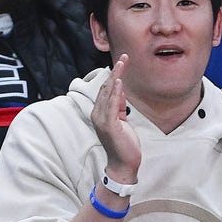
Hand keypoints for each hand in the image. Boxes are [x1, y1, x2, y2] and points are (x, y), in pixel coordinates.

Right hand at [90, 56, 140, 182]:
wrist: (123, 164)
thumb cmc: (123, 144)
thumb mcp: (122, 121)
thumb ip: (119, 106)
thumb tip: (121, 90)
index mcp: (100, 113)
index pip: (106, 90)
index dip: (113, 75)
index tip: (122, 62)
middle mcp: (97, 114)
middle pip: (106, 88)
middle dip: (115, 71)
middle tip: (124, 57)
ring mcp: (102, 120)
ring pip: (108, 93)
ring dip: (115, 77)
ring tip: (122, 63)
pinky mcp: (109, 125)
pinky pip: (112, 105)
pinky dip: (115, 93)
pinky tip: (119, 81)